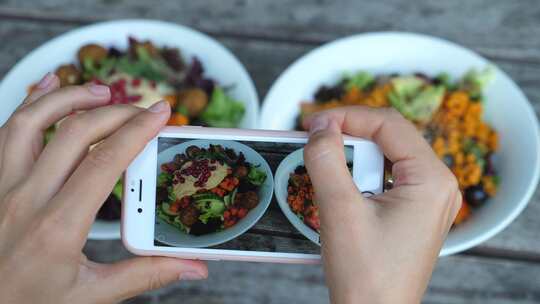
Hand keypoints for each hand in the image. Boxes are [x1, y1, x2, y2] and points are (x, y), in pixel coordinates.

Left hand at [0, 73, 207, 303]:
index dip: (138, 131)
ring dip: (69, 97)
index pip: (105, 162)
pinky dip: (29, 103)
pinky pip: (5, 132)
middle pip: (75, 133)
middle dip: (117, 112)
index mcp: (58, 227)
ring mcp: (1, 187)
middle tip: (144, 110)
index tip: (161, 113)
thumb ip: (144, 275)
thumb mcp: (90, 296)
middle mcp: (25, 199)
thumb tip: (193, 267)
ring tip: (101, 91)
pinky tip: (48, 87)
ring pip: (31, 121)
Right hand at [303, 106, 460, 303]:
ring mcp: (426, 199)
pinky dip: (357, 175)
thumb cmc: (366, 275)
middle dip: (348, 135)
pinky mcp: (412, 211)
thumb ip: (326, 161)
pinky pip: (383, 177)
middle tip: (313, 141)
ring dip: (350, 157)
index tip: (312, 123)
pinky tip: (339, 187)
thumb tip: (319, 128)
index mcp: (431, 179)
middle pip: (389, 137)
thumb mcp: (340, 211)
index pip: (389, 124)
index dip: (347, 116)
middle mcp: (437, 184)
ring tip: (324, 169)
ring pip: (384, 156)